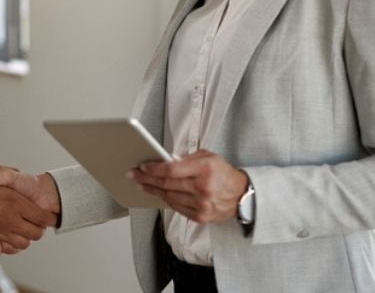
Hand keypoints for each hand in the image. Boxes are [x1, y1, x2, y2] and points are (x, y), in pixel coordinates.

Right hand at [0, 164, 54, 254]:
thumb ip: (7, 173)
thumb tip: (17, 174)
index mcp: (14, 201)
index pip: (42, 217)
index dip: (48, 218)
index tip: (49, 215)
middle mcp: (8, 218)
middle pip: (36, 234)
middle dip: (39, 231)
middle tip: (39, 226)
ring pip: (22, 244)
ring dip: (25, 240)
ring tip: (23, 230)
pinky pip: (3, 248)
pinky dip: (7, 246)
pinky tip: (4, 239)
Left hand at [129, 149, 247, 223]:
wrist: (242, 196)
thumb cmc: (223, 173)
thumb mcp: (208, 157)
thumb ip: (187, 158)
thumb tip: (164, 161)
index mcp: (205, 169)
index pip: (171, 170)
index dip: (153, 169)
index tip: (142, 167)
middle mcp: (203, 188)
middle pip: (166, 184)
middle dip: (146, 179)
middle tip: (133, 175)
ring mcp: (201, 204)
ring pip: (169, 197)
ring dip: (152, 191)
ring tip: (142, 184)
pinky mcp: (200, 216)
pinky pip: (176, 207)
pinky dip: (165, 200)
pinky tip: (157, 194)